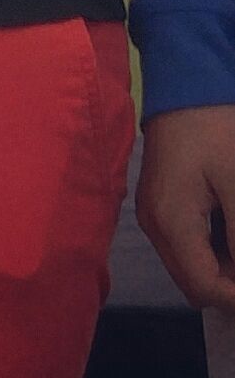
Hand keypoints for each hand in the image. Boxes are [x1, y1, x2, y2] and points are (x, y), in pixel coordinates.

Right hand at [139, 105, 234, 309]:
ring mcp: (152, 217)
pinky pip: (183, 249)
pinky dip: (211, 255)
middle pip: (193, 284)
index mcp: (171, 221)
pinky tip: (231, 237)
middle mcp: (154, 226)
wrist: (184, 90)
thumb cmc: (215, 132)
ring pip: (188, 270)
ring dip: (223, 271)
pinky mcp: (157, 207)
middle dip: (231, 287)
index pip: (204, 286)